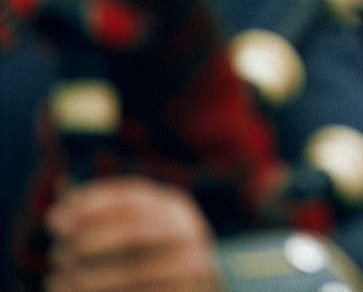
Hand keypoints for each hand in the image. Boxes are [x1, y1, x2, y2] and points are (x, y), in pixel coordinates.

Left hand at [45, 176, 221, 291]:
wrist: (189, 288)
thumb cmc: (149, 257)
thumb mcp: (136, 230)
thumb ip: (104, 215)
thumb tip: (60, 205)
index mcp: (174, 208)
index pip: (130, 199)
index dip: (90, 206)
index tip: (53, 219)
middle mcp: (188, 232)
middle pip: (134, 229)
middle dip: (89, 239)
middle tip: (57, 253)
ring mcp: (191, 265)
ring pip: (132, 270)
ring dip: (88, 277)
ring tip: (57, 279)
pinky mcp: (186, 291)